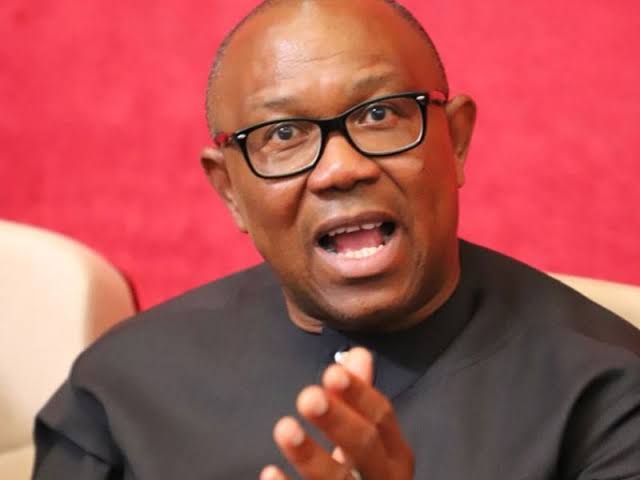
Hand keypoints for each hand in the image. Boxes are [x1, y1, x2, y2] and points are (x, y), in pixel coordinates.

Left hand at [260, 347, 413, 479]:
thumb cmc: (363, 478)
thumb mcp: (366, 443)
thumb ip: (358, 401)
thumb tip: (357, 353)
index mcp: (394, 456)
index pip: (382, 418)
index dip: (358, 394)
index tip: (330, 373)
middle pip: (366, 447)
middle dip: (338, 421)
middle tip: (307, 396)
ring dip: (310, 455)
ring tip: (283, 428)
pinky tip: (269, 473)